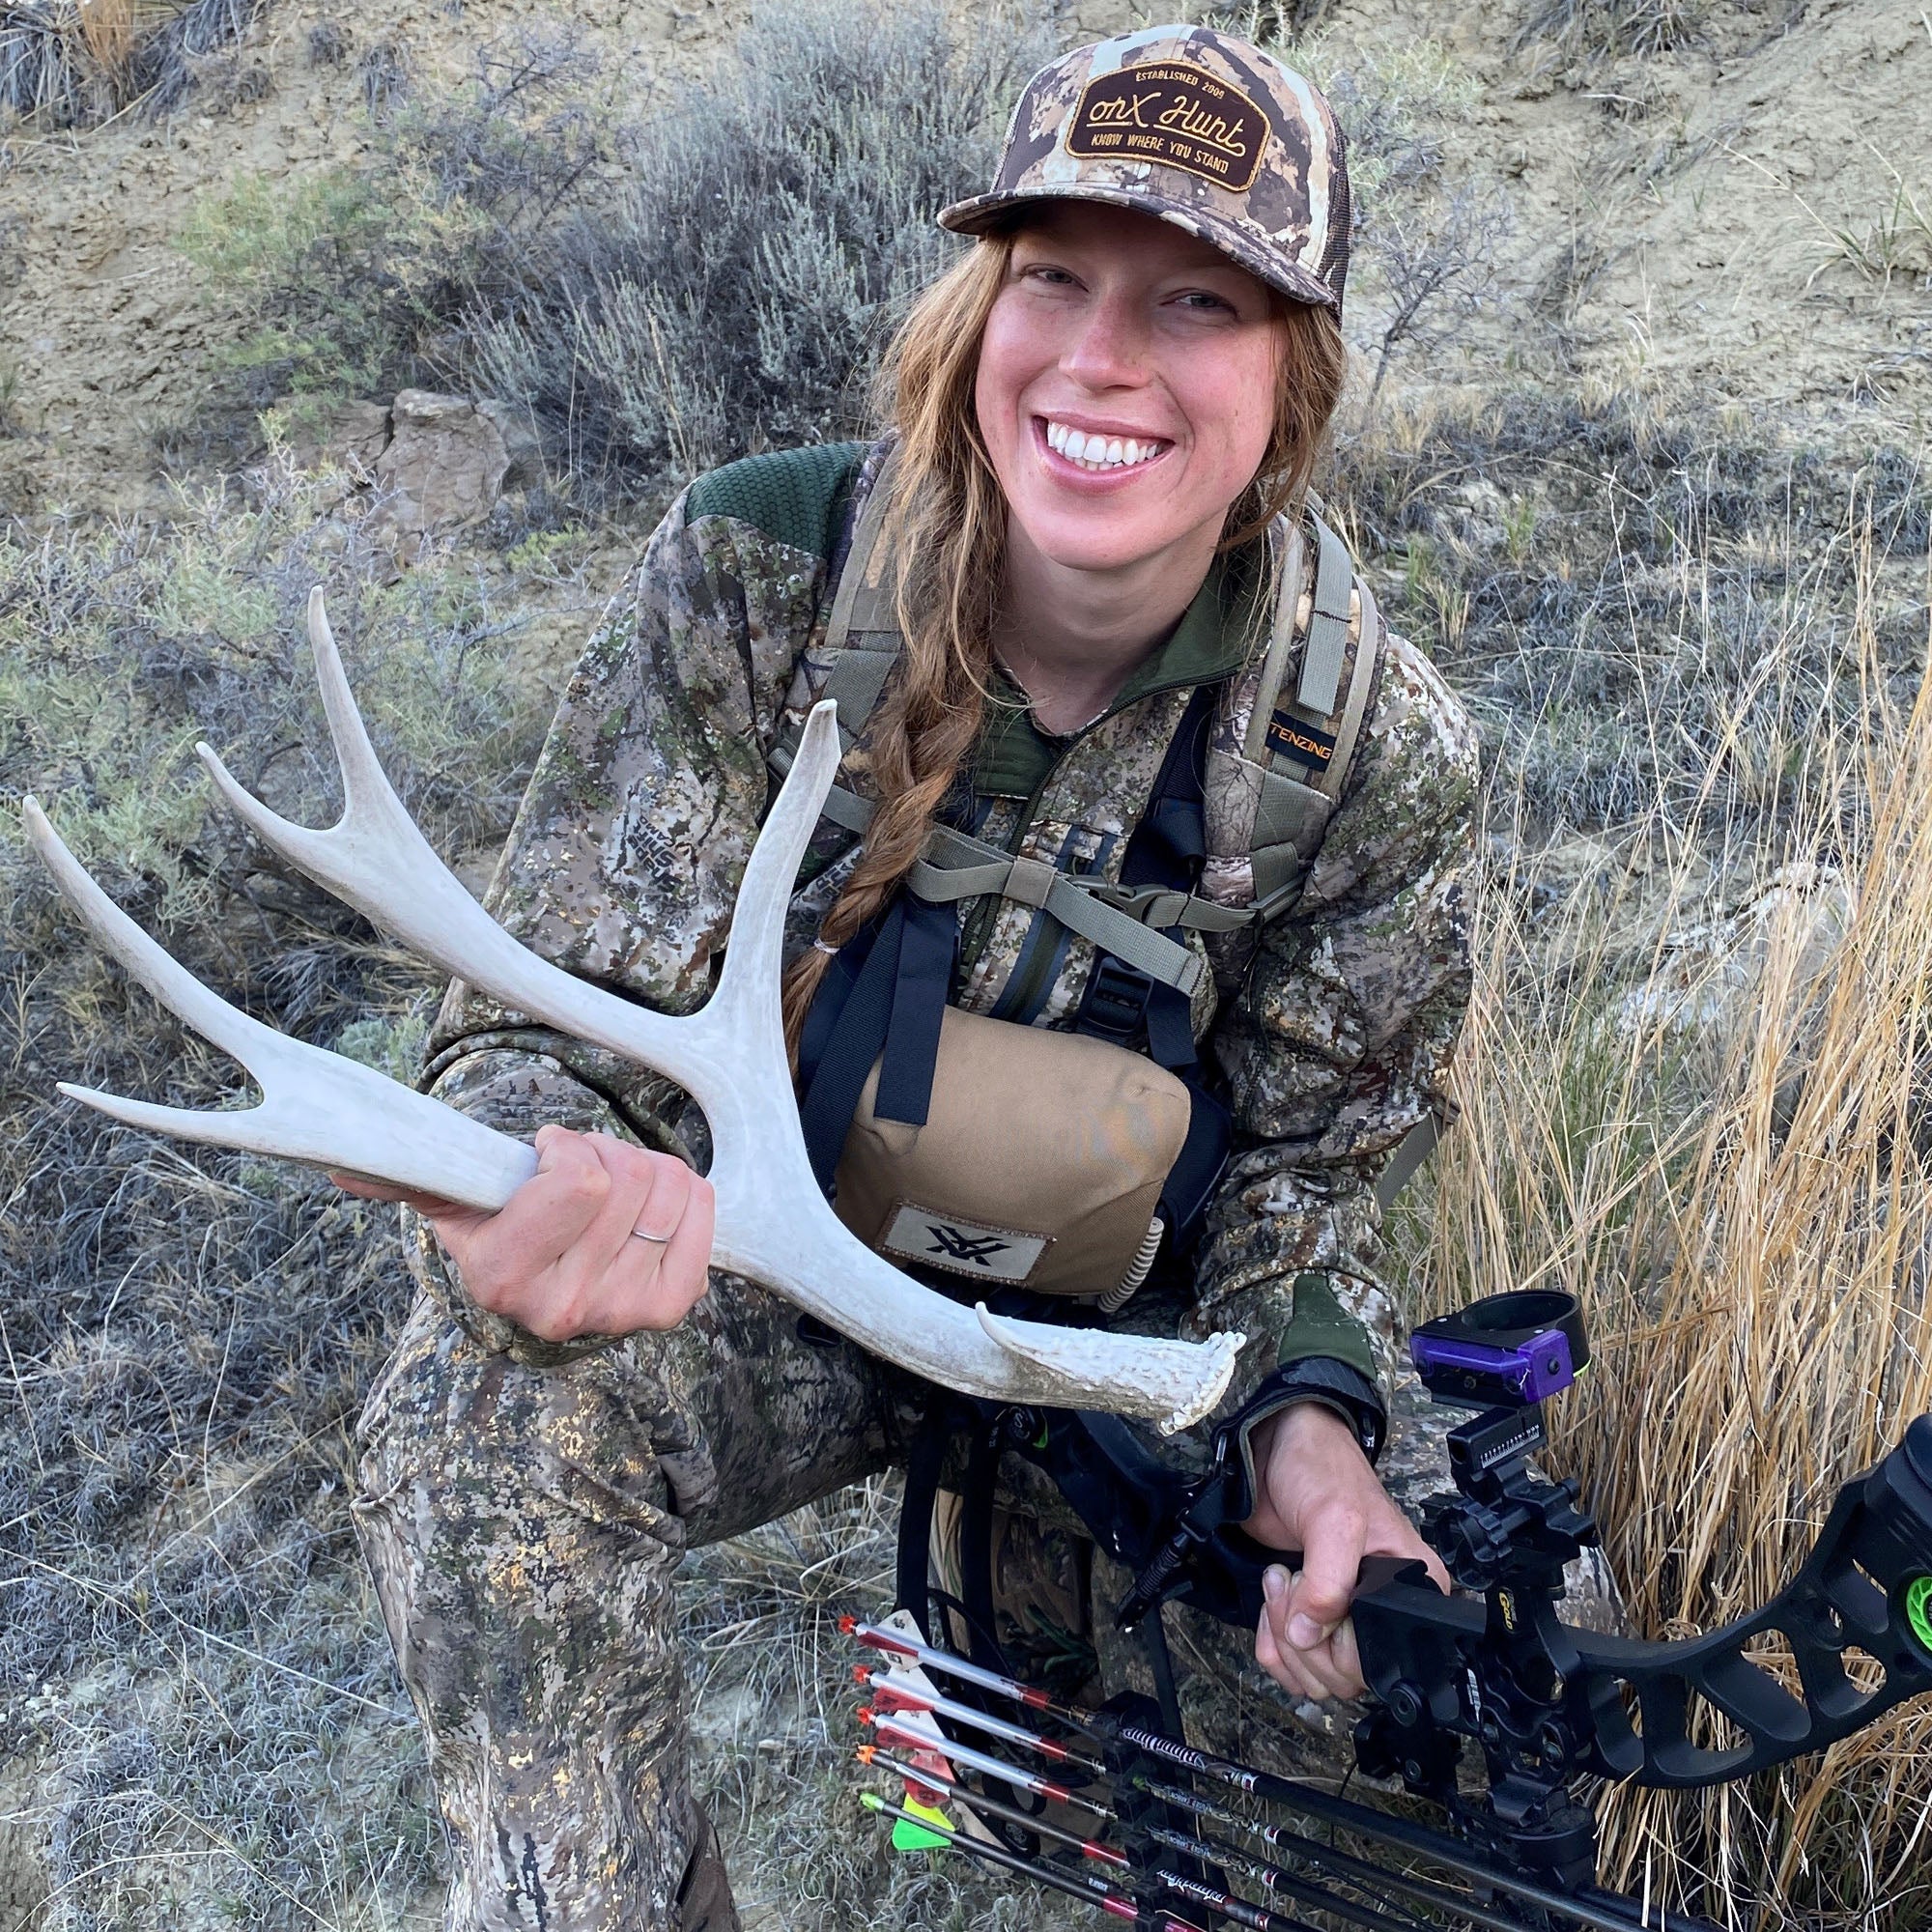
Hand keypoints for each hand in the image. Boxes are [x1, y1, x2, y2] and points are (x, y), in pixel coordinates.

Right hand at [333, 1123, 715, 1340]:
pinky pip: (702, 1213)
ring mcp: (621, 1314)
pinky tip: (646, 1206)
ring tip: (608, 1190)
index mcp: (502, 1277)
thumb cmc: (495, 1218)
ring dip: (642, 1169)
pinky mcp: (668, 1307)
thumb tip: (345, 1166)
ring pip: (669, 1189)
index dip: (565, 1146)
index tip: (542, 1156)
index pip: (581, 1179)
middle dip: (604, 1152)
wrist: (538, 1281)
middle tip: (578, 1171)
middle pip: (629, 1178)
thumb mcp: (446, 1193)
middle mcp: (562, 1309)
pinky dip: (682, 1192)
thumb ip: (402, 1172)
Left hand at [1241, 1401, 1449, 1701]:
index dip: (1341, 1644)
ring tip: (1281, 1581)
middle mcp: (1384, 1614)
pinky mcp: (1307, 1619)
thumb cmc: (1322, 1470)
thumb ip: (1330, 1580)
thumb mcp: (1337, 1519)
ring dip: (1283, 1636)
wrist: (1276, 1451)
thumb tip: (1312, 1635)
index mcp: (1414, 1591)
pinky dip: (1272, 1641)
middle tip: (1292, 1581)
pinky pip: (1290, 1664)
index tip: (1316, 1599)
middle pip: (1345, 1678)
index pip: (1385, 1661)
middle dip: (1305, 1639)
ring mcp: (1343, 1621)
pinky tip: (1273, 1597)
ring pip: (1314, 1677)